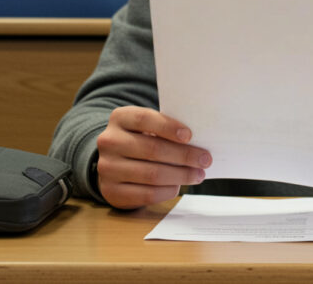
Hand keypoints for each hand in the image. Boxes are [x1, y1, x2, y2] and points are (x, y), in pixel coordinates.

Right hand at [95, 106, 211, 208]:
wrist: (114, 164)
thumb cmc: (141, 140)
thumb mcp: (147, 127)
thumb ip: (165, 129)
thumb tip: (198, 142)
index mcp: (120, 118)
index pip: (144, 119)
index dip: (168, 127)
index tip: (190, 136)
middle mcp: (109, 141)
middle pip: (152, 149)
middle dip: (184, 155)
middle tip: (205, 159)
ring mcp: (107, 168)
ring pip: (152, 174)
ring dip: (181, 175)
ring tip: (198, 174)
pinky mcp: (111, 191)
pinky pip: (146, 194)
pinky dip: (167, 190)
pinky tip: (178, 186)